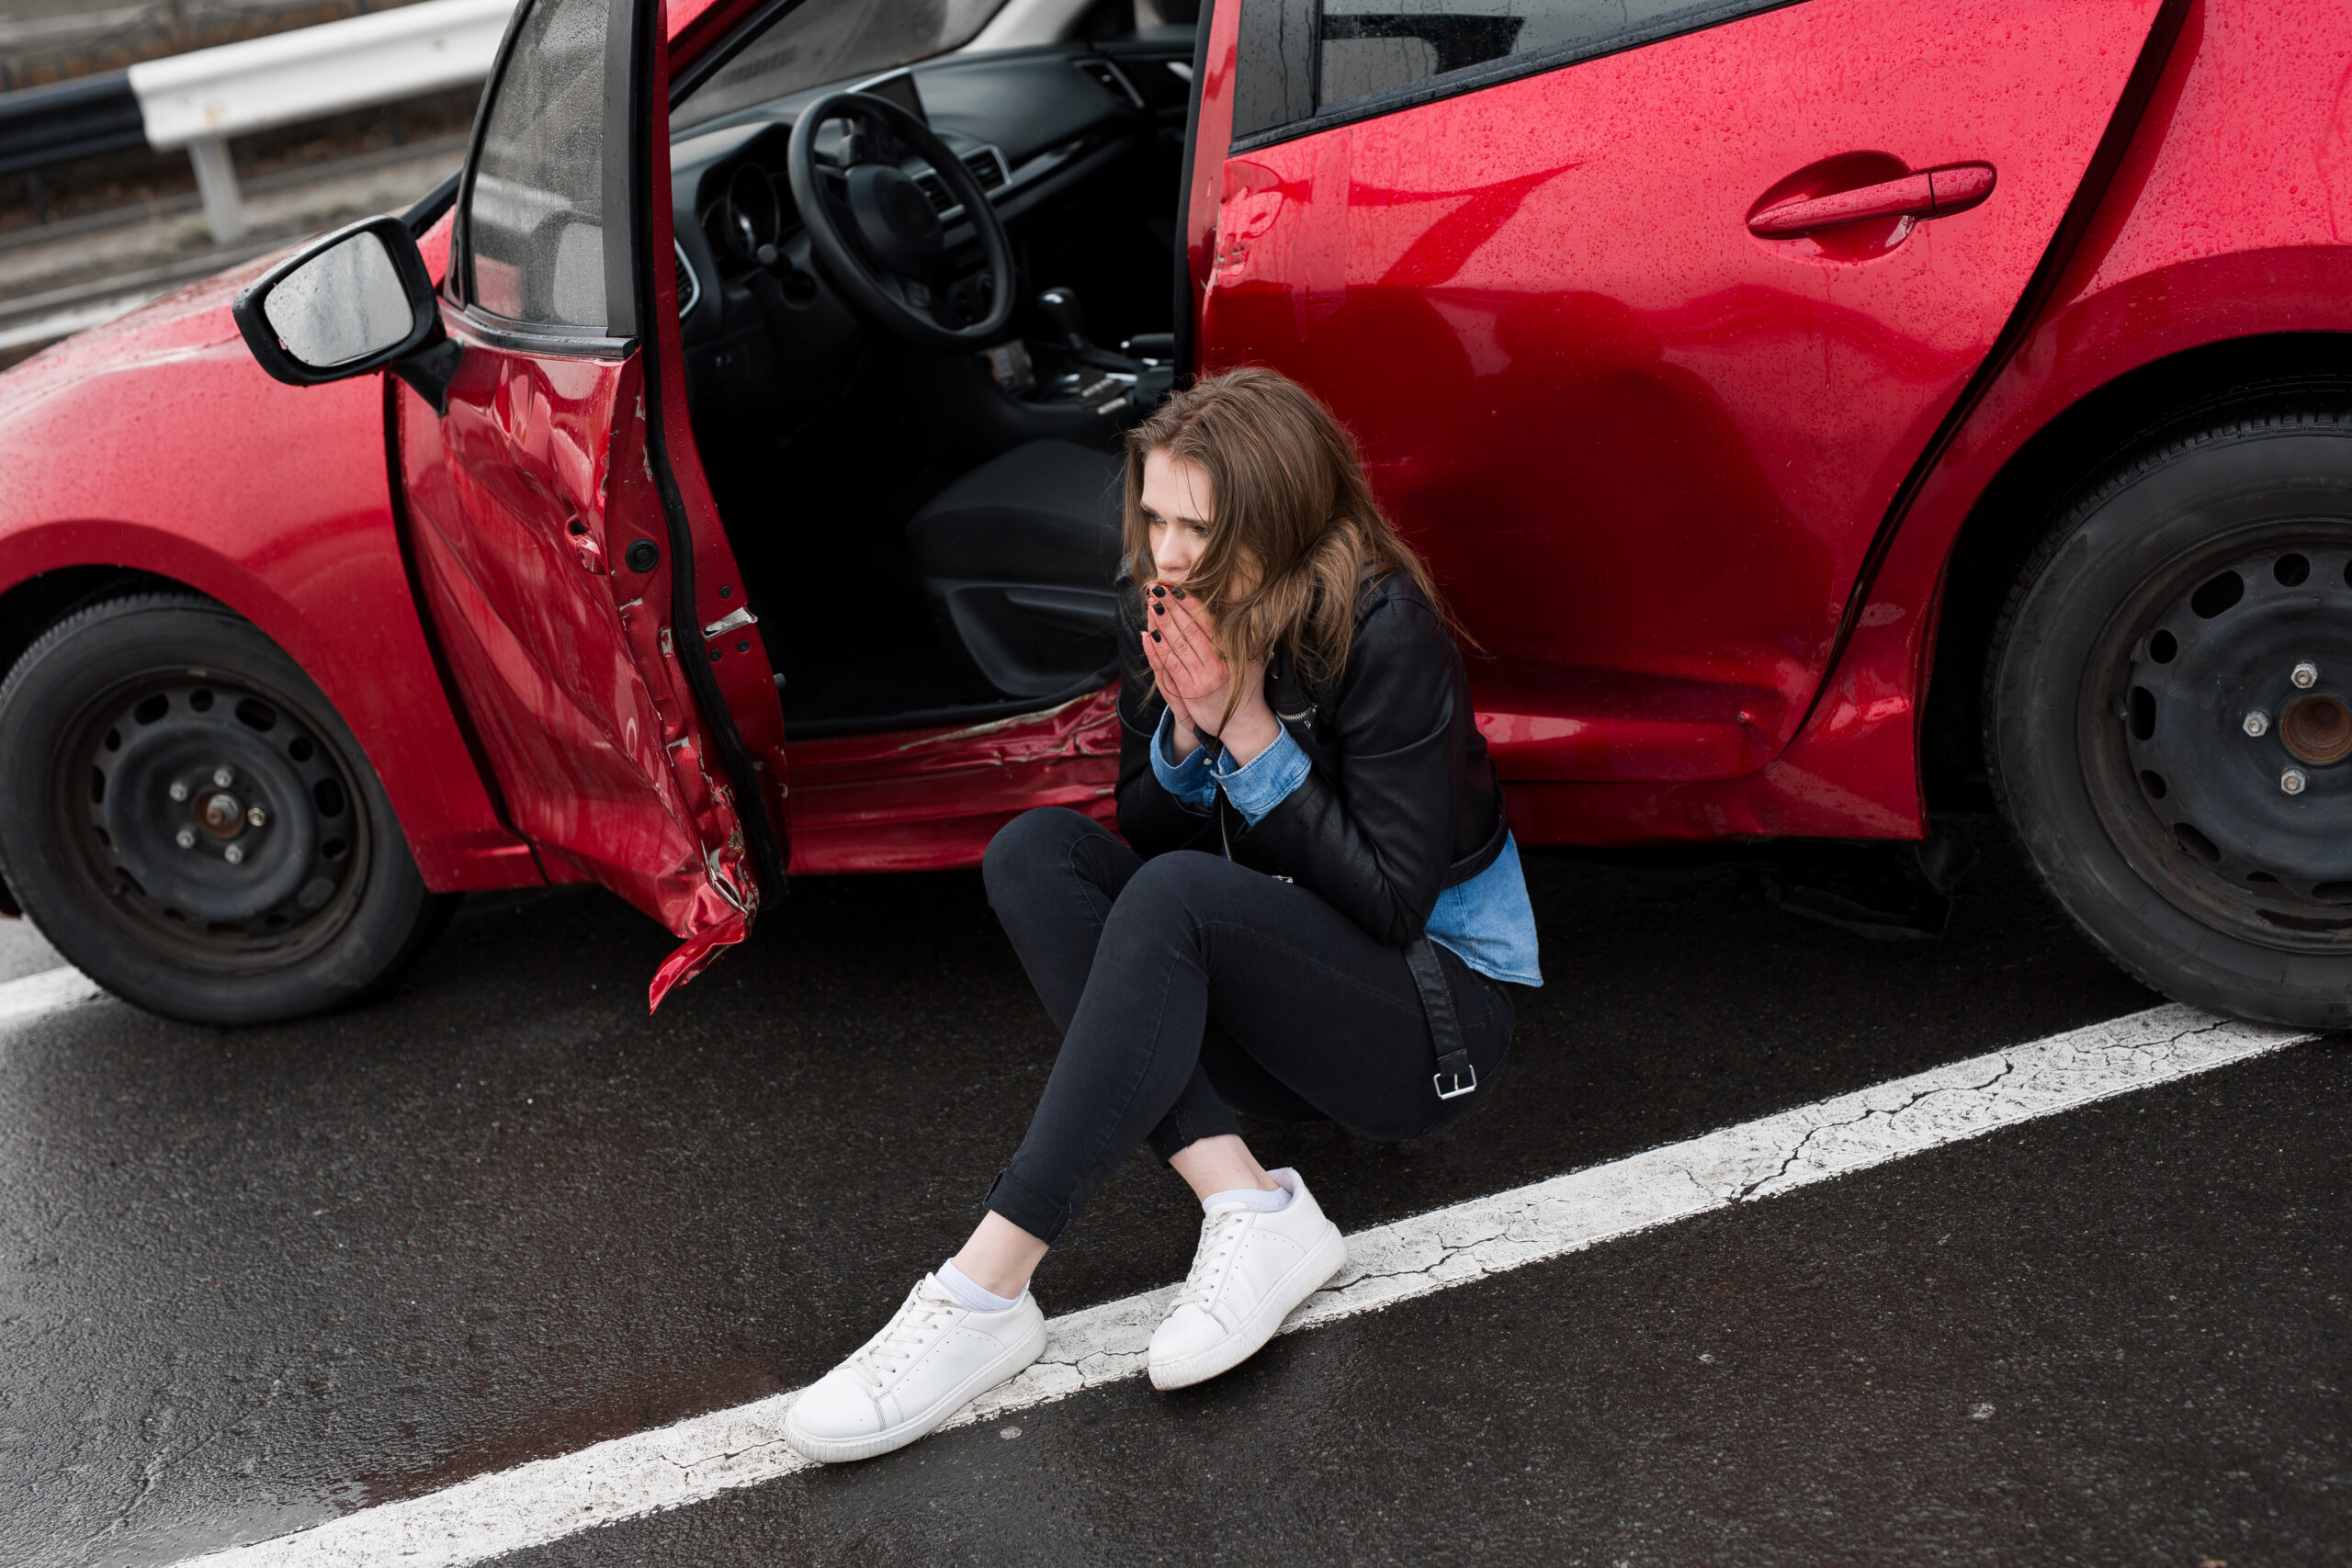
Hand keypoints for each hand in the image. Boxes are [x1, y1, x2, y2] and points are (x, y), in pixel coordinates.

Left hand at [1143, 585, 1277, 762]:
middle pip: (1188, 631)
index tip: (1178, 589)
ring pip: (1177, 646)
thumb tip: (1249, 616)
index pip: (1207, 623)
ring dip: (1161, 624)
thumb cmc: (1248, 689)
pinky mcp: (1188, 693)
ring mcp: (1200, 680)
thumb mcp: (1255, 662)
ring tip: (1151, 605)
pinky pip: (1169, 667)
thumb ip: (1249, 640)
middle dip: (1171, 608)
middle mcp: (1215, 666)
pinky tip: (1149, 634)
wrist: (1243, 724)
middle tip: (1157, 589)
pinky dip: (1158, 650)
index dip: (1191, 604)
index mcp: (1231, 655)